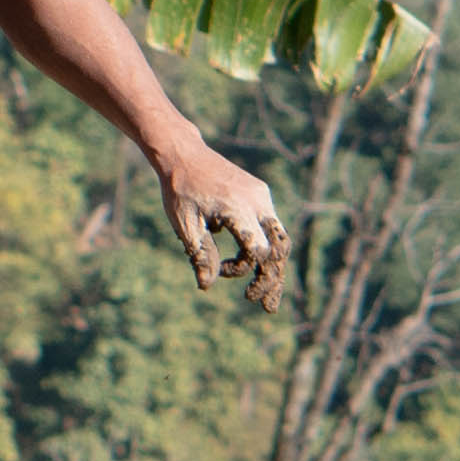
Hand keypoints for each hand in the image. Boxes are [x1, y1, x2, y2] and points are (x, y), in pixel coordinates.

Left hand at [159, 147, 287, 305]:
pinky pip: (268, 225)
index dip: (242, 269)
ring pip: (279, 237)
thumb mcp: (185, 226)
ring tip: (268, 296)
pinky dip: (262, 245)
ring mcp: (262, 196)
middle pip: (279, 248)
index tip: (221, 271)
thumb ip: (200, 255)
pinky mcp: (260, 194)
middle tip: (265, 306)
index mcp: (238, 208)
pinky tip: (245, 260)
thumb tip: (207, 286)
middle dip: (273, 278)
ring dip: (274, 266)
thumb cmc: (179, 190)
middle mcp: (258, 200)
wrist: (184, 154)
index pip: (258, 251)